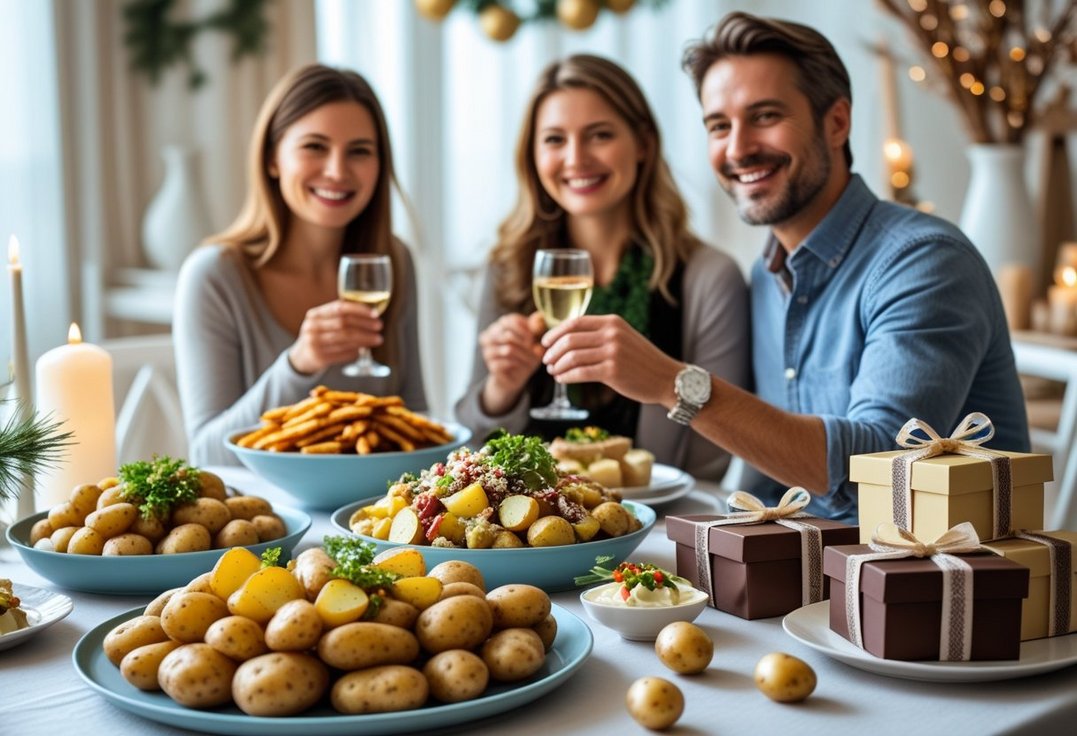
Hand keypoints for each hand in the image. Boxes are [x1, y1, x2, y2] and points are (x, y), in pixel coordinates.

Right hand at [289, 299, 383, 374]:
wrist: (301, 356)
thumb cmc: (319, 335)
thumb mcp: (323, 322)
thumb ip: (340, 316)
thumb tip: (371, 315)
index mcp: (314, 314)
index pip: (339, 308)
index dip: (359, 310)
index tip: (375, 313)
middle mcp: (312, 327)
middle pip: (344, 324)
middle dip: (365, 325)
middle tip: (379, 327)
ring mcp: (314, 343)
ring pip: (345, 339)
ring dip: (365, 339)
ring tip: (377, 339)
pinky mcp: (319, 358)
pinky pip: (343, 353)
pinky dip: (356, 351)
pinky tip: (363, 349)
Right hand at [479, 312, 544, 413]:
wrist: (515, 377)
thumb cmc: (525, 354)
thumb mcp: (533, 339)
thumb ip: (535, 327)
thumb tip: (539, 316)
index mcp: (497, 326)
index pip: (509, 320)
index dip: (525, 328)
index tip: (534, 337)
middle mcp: (488, 337)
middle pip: (508, 335)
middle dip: (525, 344)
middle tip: (535, 350)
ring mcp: (487, 351)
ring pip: (508, 349)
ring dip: (524, 355)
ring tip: (533, 360)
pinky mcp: (491, 365)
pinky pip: (506, 362)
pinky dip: (519, 364)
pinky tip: (524, 367)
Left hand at [541, 314, 679, 405]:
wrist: (666, 378)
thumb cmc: (642, 361)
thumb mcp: (623, 337)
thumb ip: (601, 335)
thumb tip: (567, 340)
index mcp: (613, 322)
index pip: (575, 322)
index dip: (555, 333)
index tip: (545, 343)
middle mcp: (612, 334)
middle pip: (569, 339)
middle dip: (552, 351)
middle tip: (546, 361)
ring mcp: (613, 352)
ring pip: (572, 356)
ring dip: (557, 365)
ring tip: (553, 372)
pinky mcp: (612, 371)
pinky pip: (580, 372)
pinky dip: (566, 376)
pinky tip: (562, 379)